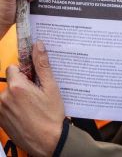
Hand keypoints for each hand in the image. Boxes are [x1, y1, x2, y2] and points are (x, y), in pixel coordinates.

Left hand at [0, 41, 64, 156]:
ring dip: (17, 97)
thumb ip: (42, 65)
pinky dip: (13, 108)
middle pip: (11, 82)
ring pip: (7, 95)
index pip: (13, 68)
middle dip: (22, 85)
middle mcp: (4, 97)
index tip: (34, 79)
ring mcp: (0, 110)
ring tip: (33, 107)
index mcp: (17, 87)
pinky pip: (5, 107)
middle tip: (37, 95)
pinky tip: (27, 114)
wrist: (48, 141)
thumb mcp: (51, 88)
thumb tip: (38, 46)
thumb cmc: (51, 116)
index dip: (25, 72)